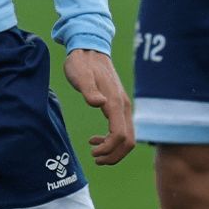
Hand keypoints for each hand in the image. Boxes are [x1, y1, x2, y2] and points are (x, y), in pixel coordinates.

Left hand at [63, 48, 133, 165]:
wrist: (89, 49)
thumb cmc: (81, 63)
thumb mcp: (79, 75)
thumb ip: (88, 90)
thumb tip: (98, 103)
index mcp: (115, 102)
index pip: (120, 134)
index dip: (109, 149)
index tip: (92, 152)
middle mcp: (123, 106)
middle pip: (129, 141)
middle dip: (114, 155)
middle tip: (95, 159)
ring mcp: (122, 106)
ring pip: (127, 137)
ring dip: (113, 151)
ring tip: (94, 153)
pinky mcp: (117, 106)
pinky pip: (121, 130)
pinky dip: (111, 140)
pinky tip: (95, 139)